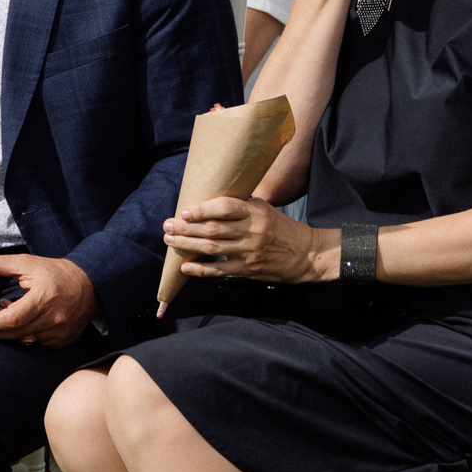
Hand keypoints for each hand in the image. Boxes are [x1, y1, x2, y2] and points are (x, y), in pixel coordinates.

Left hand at [0, 252, 99, 346]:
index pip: (13, 318)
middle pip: (14, 333)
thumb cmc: (59, 274)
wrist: (91, 285)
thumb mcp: (27, 263)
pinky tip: (18, 323)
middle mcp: (53, 318)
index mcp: (44, 297)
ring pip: (23, 339)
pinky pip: (34, 342)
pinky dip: (22, 334)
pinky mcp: (61, 341)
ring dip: (5, 333)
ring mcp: (58, 333)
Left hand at [161, 195, 328, 282]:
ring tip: (170, 240)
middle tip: (167, 225)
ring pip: (212, 248)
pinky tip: (186, 266)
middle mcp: (252, 231)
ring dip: (188, 244)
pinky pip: (220, 270)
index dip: (203, 209)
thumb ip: (240, 206)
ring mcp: (249, 251)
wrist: (305, 254)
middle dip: (186, 227)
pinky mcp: (248, 269)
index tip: (185, 210)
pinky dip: (201, 269)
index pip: (226, 207)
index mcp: (255, 212)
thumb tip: (208, 200)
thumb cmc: (280, 228)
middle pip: (213, 229)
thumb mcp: (264, 210)